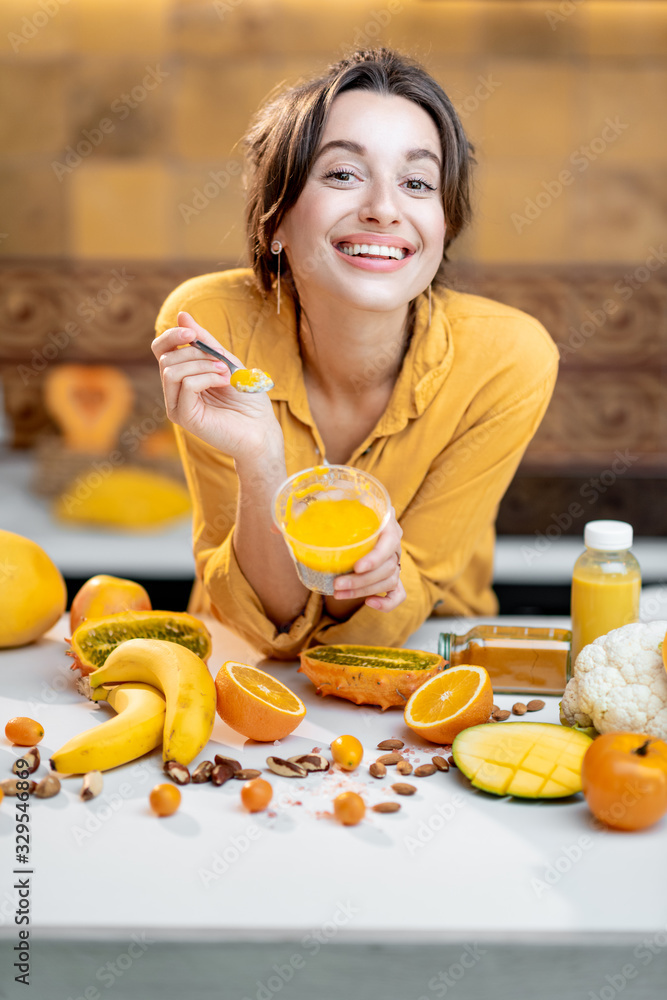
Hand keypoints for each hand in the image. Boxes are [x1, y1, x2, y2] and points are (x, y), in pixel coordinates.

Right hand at [151, 311, 280, 460]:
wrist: (262, 428)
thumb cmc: (246, 397)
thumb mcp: (225, 360)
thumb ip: (204, 341)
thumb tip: (182, 315)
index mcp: (181, 377)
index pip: (160, 350)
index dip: (171, 336)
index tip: (192, 332)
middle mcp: (174, 392)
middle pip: (166, 358)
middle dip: (195, 352)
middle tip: (221, 362)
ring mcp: (177, 406)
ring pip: (171, 370)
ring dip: (202, 364)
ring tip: (225, 373)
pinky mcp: (185, 417)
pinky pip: (186, 385)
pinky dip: (206, 377)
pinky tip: (224, 382)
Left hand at [331, 508, 404, 611]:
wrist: (357, 521)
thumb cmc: (347, 513)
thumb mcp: (340, 506)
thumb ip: (328, 509)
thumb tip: (298, 514)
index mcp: (387, 525)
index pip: (389, 544)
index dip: (375, 558)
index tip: (357, 567)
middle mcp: (394, 545)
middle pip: (387, 568)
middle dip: (361, 580)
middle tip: (337, 585)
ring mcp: (395, 562)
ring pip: (388, 582)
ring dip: (363, 591)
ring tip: (338, 593)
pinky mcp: (392, 577)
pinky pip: (398, 594)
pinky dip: (387, 603)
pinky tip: (369, 603)